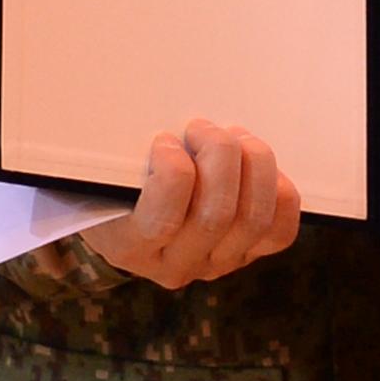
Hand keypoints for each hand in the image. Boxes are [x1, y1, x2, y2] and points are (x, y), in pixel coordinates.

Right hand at [76, 121, 305, 288]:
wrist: (122, 221)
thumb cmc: (110, 185)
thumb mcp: (100, 175)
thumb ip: (116, 156)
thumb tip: (133, 115)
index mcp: (130, 247)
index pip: (163, 218)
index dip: (172, 170)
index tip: (165, 140)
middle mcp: (175, 265)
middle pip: (215, 216)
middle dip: (219, 156)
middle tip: (204, 127)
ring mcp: (215, 264)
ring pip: (253, 220)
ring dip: (254, 167)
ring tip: (238, 138)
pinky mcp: (248, 255)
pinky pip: (279, 231)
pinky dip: (279, 193)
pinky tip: (260, 168)